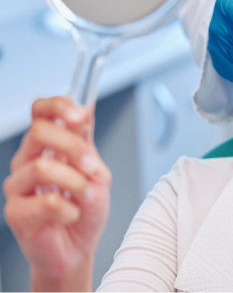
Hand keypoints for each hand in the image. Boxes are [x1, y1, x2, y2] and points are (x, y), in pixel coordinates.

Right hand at [4, 96, 110, 290]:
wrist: (79, 248)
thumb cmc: (85, 208)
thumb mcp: (95, 170)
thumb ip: (86, 141)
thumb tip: (85, 106)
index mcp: (46, 146)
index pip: (40, 111)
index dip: (57, 105)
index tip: (79, 115)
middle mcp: (28, 161)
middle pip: (38, 131)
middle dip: (73, 147)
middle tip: (92, 167)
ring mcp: (18, 186)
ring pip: (42, 167)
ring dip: (75, 182)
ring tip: (85, 196)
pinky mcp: (15, 212)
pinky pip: (46, 202)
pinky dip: (70, 209)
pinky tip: (72, 215)